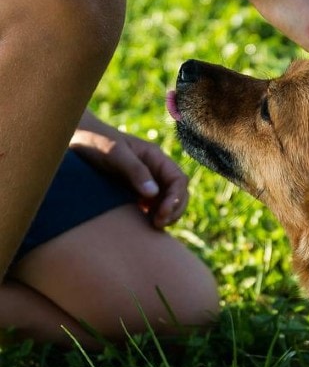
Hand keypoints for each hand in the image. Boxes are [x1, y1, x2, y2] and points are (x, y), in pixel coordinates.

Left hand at [69, 112, 187, 228]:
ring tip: (152, 226)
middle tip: (159, 224)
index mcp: (155, 157)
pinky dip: (152, 216)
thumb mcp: (115, 153)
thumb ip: (135, 171)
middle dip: (174, 209)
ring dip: (165, 215)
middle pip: (178, 192)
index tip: (162, 213)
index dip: (176, 198)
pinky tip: (142, 225)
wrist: (72, 139)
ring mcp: (144, 181)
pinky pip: (150, 206)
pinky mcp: (133, 191)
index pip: (178, 180)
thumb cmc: (94, 142)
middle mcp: (154, 170)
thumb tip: (153, 193)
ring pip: (166, 201)